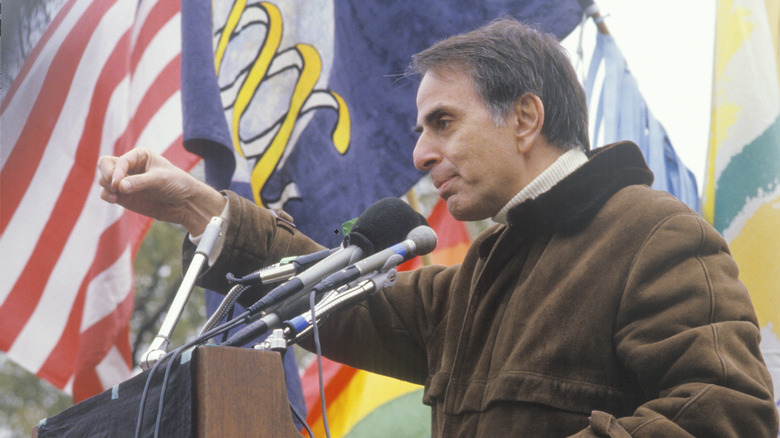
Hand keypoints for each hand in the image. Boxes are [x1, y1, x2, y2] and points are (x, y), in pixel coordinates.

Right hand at [97, 148, 225, 234]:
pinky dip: (106, 195)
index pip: (119, 160)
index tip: (119, 184)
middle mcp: (130, 167)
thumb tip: (119, 187)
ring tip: (117, 195)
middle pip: (105, 165)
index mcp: (140, 156)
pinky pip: (106, 193)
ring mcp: (126, 181)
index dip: (117, 172)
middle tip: (114, 186)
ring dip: (106, 187)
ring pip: (104, 179)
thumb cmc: (177, 184)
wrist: (185, 203)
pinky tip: (114, 199)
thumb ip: (139, 182)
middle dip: (106, 175)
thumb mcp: (160, 180)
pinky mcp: (124, 196)